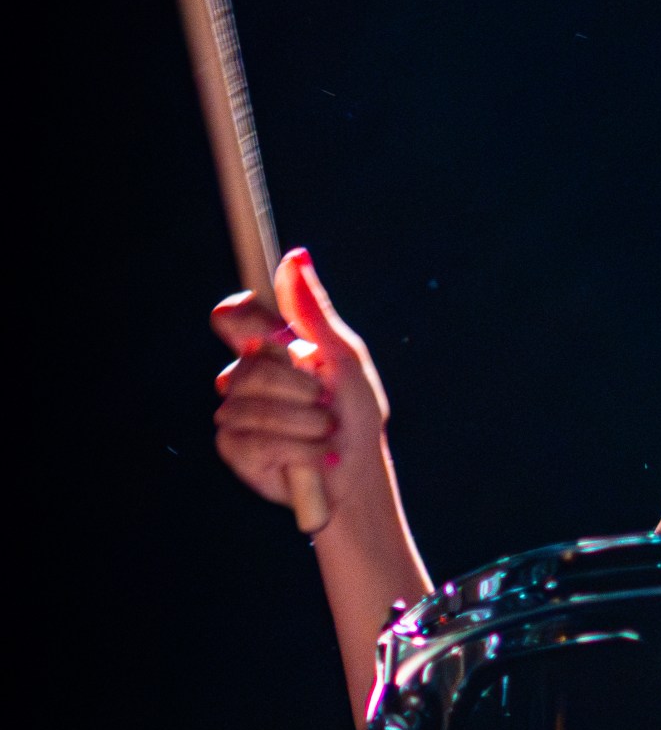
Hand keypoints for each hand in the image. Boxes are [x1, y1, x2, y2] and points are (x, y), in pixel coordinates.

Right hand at [212, 248, 389, 521]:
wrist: (357, 475)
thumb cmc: (356, 414)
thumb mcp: (344, 358)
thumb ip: (314, 312)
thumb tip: (296, 254)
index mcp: (271, 348)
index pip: (234, 315)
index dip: (241, 316)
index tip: (272, 333)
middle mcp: (246, 375)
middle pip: (249, 365)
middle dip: (300, 388)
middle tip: (326, 404)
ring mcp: (236, 411)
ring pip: (251, 404)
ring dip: (305, 422)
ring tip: (325, 432)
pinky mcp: (235, 448)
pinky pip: (253, 438)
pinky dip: (296, 448)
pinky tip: (311, 455)